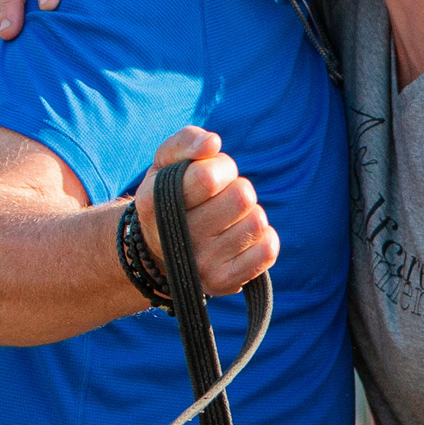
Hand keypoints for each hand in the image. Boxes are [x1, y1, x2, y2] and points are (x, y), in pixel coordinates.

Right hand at [132, 126, 278, 296]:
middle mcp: (176, 239)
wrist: (159, 253)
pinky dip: (261, 238)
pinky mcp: (224, 283)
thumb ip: (186, 141)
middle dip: (236, 189)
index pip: (209, 176)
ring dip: (248, 214)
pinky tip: (239, 238)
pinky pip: (268, 249)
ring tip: (227, 220)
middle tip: (220, 199)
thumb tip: (213, 143)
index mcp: (155, 204)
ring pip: (257, 221)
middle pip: (242, 197)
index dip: (221, 168)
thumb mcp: (165, 163)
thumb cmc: (169, 196)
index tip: (209, 175)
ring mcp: (200, 265)